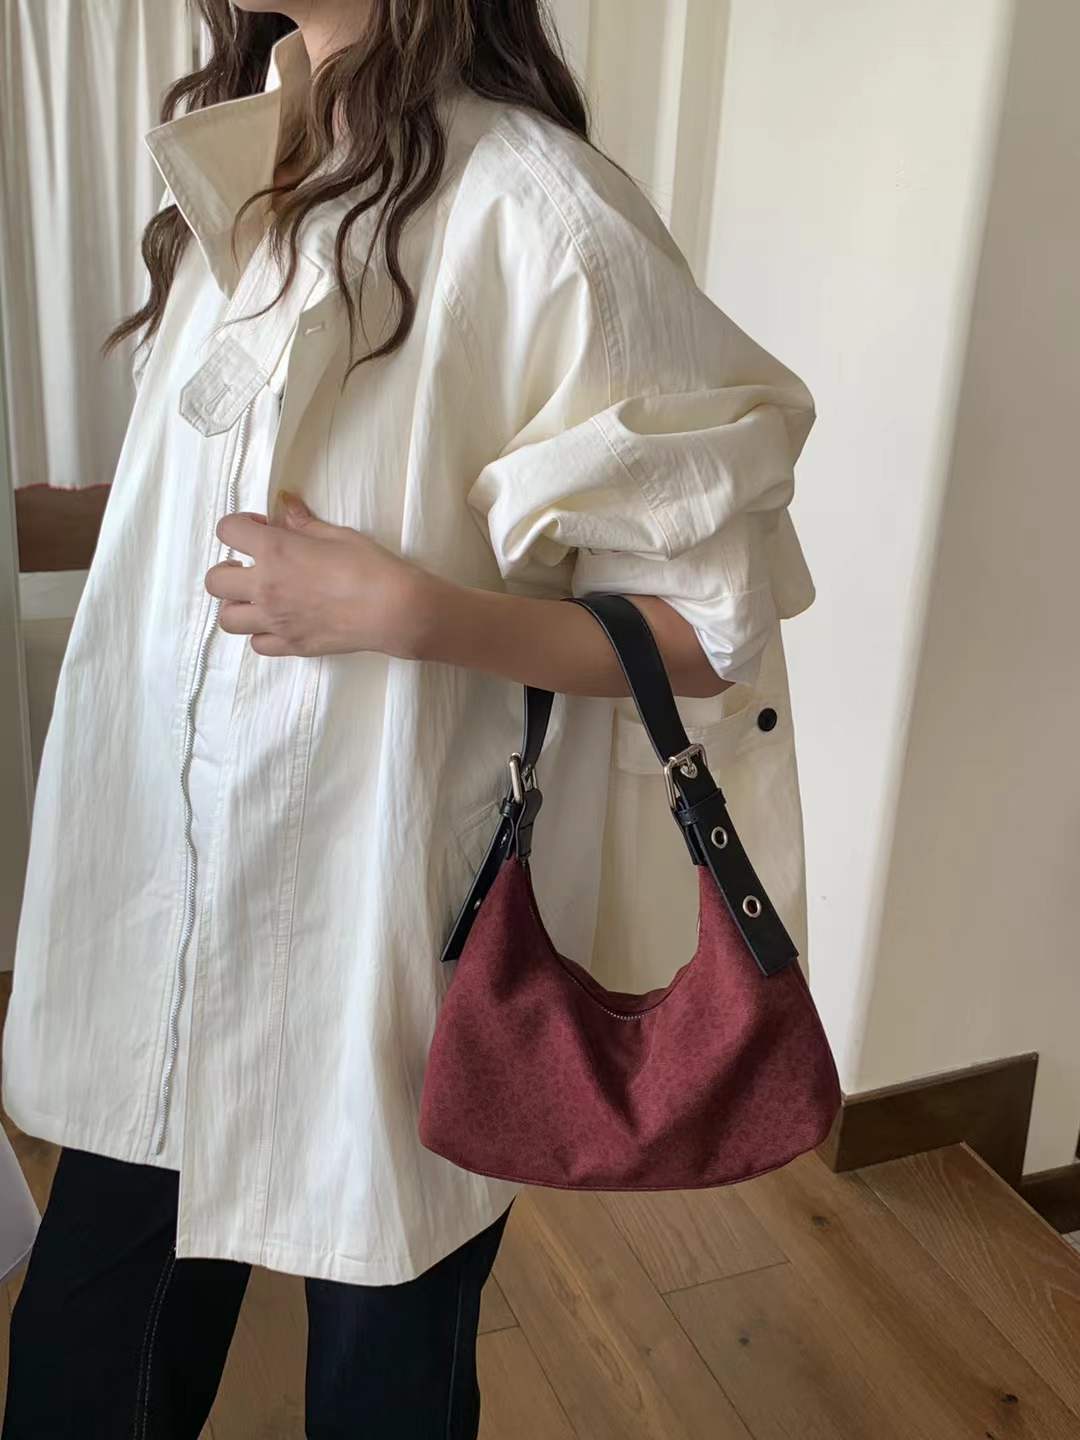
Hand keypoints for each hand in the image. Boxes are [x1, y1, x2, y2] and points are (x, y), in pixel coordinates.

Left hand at [205, 490, 434, 657]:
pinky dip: (261, 633)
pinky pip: (257, 644)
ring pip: (228, 619)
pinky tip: (278, 622)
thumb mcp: (335, 534)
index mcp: (274, 551)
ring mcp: (275, 621)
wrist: (393, 609)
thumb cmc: (369, 566)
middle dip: (228, 569)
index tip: (260, 529)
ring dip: (237, 605)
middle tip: (251, 567)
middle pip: (215, 581)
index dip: (239, 526)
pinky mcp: (290, 645)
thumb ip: (301, 522)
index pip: (227, 531)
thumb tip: (283, 503)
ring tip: (257, 599)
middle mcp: (265, 587)